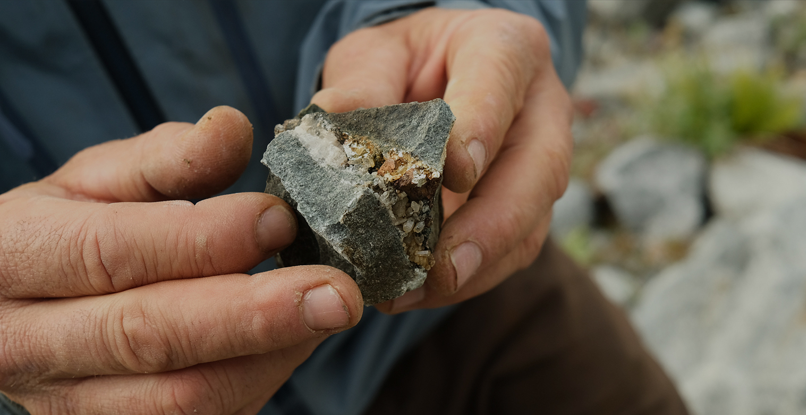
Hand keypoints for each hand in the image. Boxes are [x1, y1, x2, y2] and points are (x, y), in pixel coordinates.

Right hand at [0, 107, 363, 413]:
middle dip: (255, 314)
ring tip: (326, 310)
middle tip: (337, 292)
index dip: (204, 240)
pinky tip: (295, 339)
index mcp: (3, 259)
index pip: (111, 253)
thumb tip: (233, 128)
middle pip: (148, 337)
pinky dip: (259, 380)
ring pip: (181, 395)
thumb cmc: (66, 230)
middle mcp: (19, 345)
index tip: (279, 218)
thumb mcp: (98, 178)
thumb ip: (166, 157)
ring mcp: (64, 406)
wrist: (23, 312)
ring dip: (269, 353)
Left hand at [311, 8, 572, 312]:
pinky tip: (420, 291)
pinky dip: (468, 279)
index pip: (501, 83)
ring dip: (476, 266)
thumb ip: (361, 83)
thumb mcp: (374, 56)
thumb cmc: (403, 63)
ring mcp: (538, 164)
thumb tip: (331, 120)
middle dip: (492, 226)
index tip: (454, 174)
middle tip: (444, 267)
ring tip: (416, 292)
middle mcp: (538, 109)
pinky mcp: (525, 209)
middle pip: (539, 170)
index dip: (481, 128)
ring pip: (530, 223)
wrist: (424, 81)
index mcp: (506, 49)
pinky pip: (510, 251)